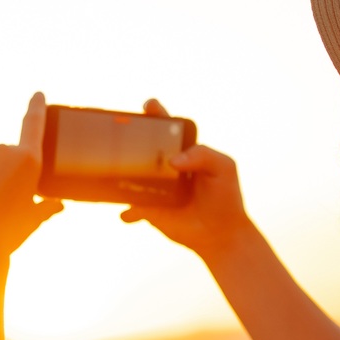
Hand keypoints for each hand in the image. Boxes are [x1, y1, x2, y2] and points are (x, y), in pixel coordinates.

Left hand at [0, 92, 63, 259]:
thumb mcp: (33, 220)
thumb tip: (58, 205)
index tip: (38, 94)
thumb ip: (46, 207)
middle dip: (3, 173)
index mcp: (29, 161)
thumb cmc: (10, 234)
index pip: (33, 125)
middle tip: (0, 202)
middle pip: (4, 156)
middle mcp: (3, 151)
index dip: (36, 108)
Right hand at [119, 99, 256, 263]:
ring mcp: (153, 187)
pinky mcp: (148, 209)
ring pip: (130, 175)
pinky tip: (126, 213)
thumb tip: (174, 161)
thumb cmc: (225, 195)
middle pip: (142, 146)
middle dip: (128, 136)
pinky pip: (131, 207)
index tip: (150, 106)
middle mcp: (163, 165)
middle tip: (121, 130)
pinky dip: (127, 210)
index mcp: (181, 149)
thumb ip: (203, 155)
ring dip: (120, 171)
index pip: (165, 127)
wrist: (221, 233)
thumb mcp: (223, 168)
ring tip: (114, 168)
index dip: (156, 114)